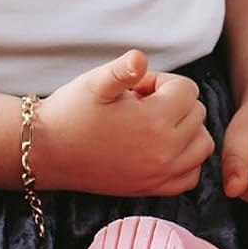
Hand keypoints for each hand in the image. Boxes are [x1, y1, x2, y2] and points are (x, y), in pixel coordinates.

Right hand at [37, 49, 213, 196]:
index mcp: (154, 122)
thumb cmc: (71, 112)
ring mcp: (159, 175)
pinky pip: (191, 176)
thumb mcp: (96, 82)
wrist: (46, 152)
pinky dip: (185, 160)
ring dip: (186, 129)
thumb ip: (123, 68)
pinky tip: (162, 148)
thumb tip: (140, 58)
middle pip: (196, 114)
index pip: (187, 90)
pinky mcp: (150, 190)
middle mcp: (164, 152)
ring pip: (202, 144)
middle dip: (173, 103)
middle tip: (137, 105)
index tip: (135, 89)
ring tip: (152, 124)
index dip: (162, 82)